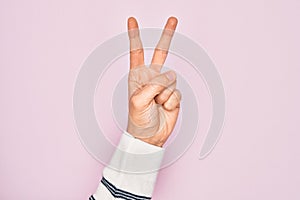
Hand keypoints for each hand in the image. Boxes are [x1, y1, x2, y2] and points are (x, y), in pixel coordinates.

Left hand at [126, 17, 180, 146]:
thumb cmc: (138, 119)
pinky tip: (164, 108)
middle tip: (173, 19)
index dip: (135, 36)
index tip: (132, 20)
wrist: (149, 136)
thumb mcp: (139, 100)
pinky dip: (171, 102)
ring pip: (171, 79)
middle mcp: (151, 78)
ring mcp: (163, 86)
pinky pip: (177, 93)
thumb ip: (153, 84)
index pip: (137, 52)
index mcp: (137, 76)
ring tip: (157, 105)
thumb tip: (169, 76)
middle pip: (161, 53)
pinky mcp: (173, 96)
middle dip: (167, 36)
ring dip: (164, 94)